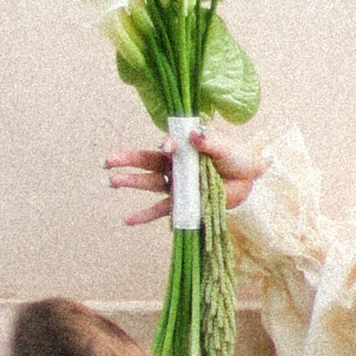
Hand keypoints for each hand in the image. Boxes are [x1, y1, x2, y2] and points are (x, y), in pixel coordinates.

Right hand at [104, 124, 261, 227]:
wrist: (248, 180)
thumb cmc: (236, 158)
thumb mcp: (224, 147)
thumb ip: (208, 142)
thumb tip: (192, 136)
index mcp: (184, 148)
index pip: (167, 146)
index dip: (164, 146)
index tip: (165, 149)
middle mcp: (176, 164)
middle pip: (147, 162)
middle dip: (127, 161)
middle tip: (107, 162)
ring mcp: (177, 184)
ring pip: (150, 183)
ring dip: (131, 182)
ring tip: (112, 182)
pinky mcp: (182, 202)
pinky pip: (161, 210)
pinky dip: (145, 215)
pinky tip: (127, 219)